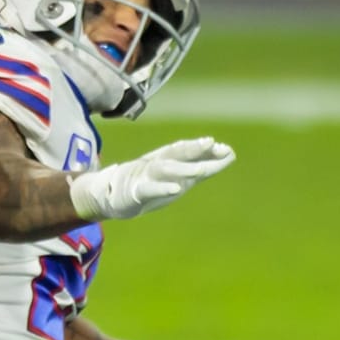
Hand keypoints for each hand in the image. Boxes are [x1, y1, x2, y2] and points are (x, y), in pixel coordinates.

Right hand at [66, 137, 234, 220]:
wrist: (110, 195)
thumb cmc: (148, 184)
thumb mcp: (175, 175)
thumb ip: (199, 165)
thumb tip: (229, 154)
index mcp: (168, 160)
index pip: (188, 152)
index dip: (206, 151)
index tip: (228, 151)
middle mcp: (157, 164)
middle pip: (177, 153)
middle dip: (194, 149)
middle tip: (212, 144)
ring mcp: (145, 176)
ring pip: (165, 169)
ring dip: (183, 169)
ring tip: (200, 170)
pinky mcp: (135, 191)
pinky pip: (149, 188)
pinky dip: (162, 188)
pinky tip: (175, 189)